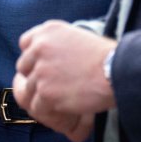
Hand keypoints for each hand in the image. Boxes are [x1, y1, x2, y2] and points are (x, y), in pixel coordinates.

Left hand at [13, 20, 115, 141]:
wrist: (117, 71)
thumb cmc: (106, 57)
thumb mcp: (78, 37)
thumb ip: (57, 45)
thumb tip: (46, 61)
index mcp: (47, 30)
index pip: (25, 43)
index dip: (34, 58)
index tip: (45, 67)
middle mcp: (39, 47)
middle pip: (23, 67)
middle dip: (36, 77)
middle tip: (53, 87)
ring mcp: (40, 70)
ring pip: (29, 89)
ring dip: (43, 97)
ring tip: (61, 101)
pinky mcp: (45, 91)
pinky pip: (37, 106)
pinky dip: (49, 111)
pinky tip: (64, 110)